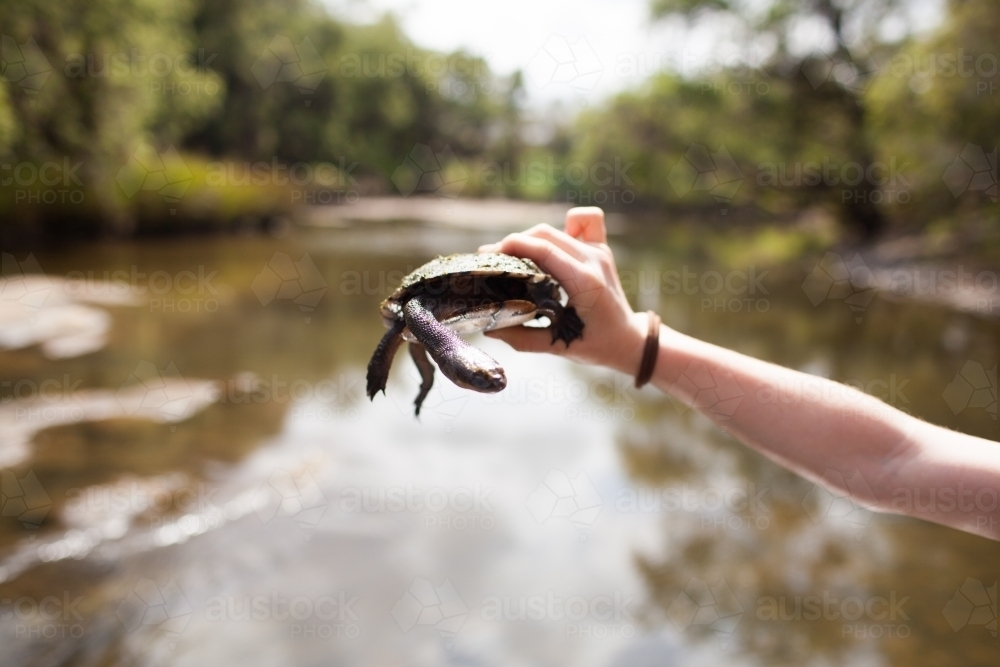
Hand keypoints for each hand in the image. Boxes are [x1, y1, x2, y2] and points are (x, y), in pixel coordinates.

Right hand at [477, 206, 650, 376]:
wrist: (628, 340)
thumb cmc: (596, 345)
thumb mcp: (558, 346)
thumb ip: (522, 338)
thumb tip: (489, 328)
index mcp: (585, 282)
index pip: (543, 251)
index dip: (512, 247)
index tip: (487, 255)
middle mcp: (593, 260)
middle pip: (544, 234)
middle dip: (514, 242)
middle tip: (493, 259)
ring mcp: (598, 251)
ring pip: (555, 229)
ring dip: (530, 238)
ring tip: (513, 254)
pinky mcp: (600, 248)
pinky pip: (583, 220)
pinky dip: (564, 224)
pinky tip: (552, 243)